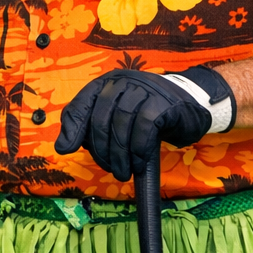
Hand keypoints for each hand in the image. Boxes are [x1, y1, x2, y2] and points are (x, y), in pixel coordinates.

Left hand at [55, 67, 234, 181]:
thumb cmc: (148, 116)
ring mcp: (142, 89)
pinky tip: (138, 162)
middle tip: (109, 168)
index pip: (80, 104)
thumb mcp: (118, 119)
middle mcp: (121, 81)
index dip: (72, 128)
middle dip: (101, 148)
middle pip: (100, 117)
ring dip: (120, 153)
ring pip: (121, 123)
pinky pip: (144, 127)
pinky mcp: (162, 102)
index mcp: (105, 83)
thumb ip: (91, 128)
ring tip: (123, 171)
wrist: (190, 107)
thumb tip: (61, 147)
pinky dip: (138, 148)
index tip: (66, 150)